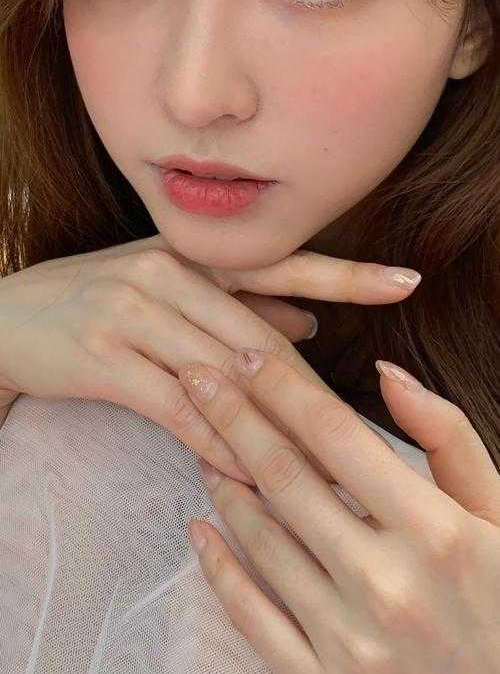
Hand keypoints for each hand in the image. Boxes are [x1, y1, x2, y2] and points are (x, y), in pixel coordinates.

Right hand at [0, 233, 418, 479]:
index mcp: (192, 254)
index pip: (283, 263)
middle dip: (312, 390)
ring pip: (224, 376)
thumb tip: (309, 325)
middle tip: (359, 430)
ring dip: (272, 427)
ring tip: (318, 466)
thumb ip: (239, 304)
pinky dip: (217, 442)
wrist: (7, 316)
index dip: (348, 275)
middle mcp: (168, 274)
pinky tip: (248, 470)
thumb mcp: (168, 287)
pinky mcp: (105, 357)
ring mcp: (134, 312)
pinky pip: (178, 408)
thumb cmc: (98, 302)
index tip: (406, 282)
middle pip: (261, 336)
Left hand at [178, 349, 499, 673]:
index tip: (249, 357)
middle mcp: (386, 584)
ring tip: (202, 443)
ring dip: (224, 484)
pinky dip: (219, 570)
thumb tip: (387, 373)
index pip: (336, 437)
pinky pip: (253, 620)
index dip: (284, 389)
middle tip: (197, 376)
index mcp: (435, 532)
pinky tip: (200, 529)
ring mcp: (350, 640)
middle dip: (232, 417)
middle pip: (286, 479)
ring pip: (262, 543)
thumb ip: (448, 437)